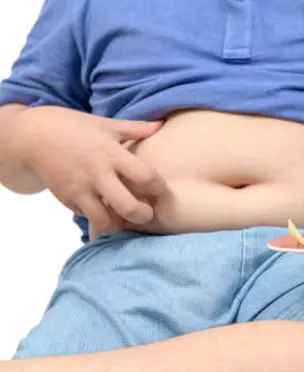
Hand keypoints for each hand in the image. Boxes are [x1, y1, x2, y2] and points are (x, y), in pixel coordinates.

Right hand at [19, 107, 166, 234]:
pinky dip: (102, 220)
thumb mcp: (106, 125)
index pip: (145, 177)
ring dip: (120, 223)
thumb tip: (161, 125)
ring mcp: (81, 191)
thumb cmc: (75, 128)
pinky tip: (108, 213)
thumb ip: (136, 128)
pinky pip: (89, 218)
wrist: (32, 137)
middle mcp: (98, 175)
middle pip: (129, 207)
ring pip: (106, 221)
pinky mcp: (68, 201)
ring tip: (126, 216)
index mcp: (112, 154)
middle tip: (147, 211)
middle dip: (144, 215)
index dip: (158, 186)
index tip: (159, 188)